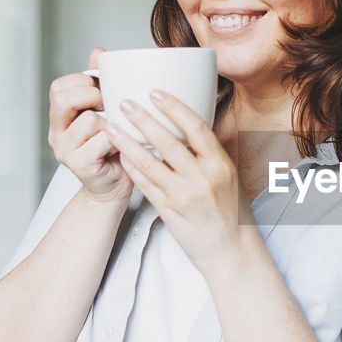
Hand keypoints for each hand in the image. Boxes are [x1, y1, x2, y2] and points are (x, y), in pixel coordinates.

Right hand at [48, 48, 131, 204]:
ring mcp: (64, 150)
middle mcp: (56, 132)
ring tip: (119, 131)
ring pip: (88, 119)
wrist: (115, 186)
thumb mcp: (105, 111)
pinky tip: (123, 145)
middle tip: (110, 106)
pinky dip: (117, 139)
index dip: (84, 82)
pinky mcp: (79, 165)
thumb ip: (99, 83)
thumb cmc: (113, 147)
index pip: (60, 86)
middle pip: (64, 97)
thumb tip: (98, 51)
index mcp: (60, 117)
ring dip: (110, 121)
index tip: (104, 90)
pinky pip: (101, 140)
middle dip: (93, 95)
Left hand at [106, 89, 246, 270]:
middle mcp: (202, 178)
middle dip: (143, 120)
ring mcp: (184, 195)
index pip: (196, 128)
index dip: (174, 107)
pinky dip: (131, 168)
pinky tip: (119, 155)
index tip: (156, 92)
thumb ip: (210, 152)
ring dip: (127, 143)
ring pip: (149, 163)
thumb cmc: (229, 209)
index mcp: (220, 164)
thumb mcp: (229, 175)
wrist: (229, 249)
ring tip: (111, 127)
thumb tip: (190, 124)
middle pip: (168, 142)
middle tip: (124, 103)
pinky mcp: (168, 211)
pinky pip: (144, 184)